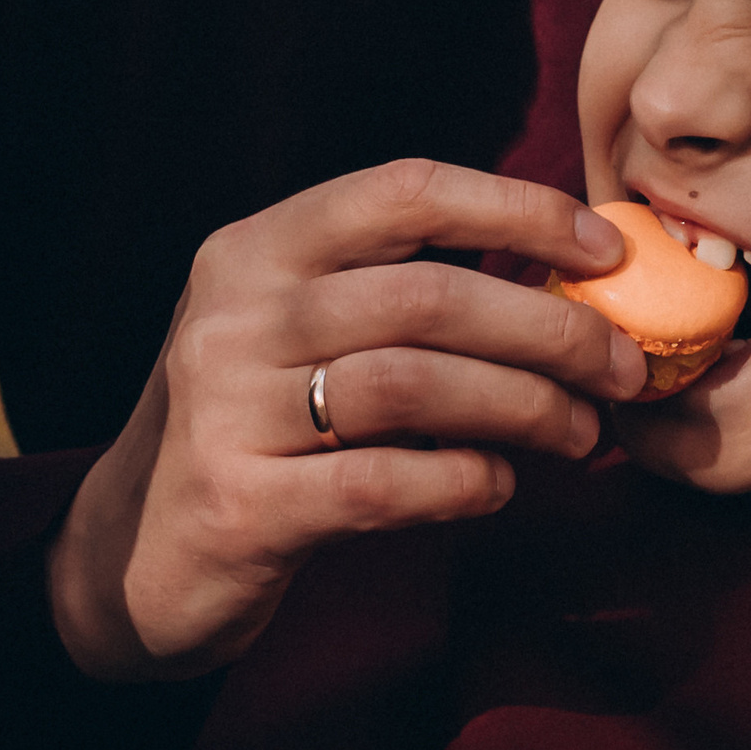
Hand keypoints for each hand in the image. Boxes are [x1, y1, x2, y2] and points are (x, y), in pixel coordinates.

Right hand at [47, 159, 646, 677]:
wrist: (127, 558)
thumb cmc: (255, 430)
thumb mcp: (298, 335)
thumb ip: (399, 295)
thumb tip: (570, 283)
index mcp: (254, 250)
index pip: (403, 191)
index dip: (517, 208)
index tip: (606, 251)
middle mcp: (233, 315)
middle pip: (429, 296)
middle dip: (551, 330)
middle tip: (623, 368)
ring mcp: (225, 408)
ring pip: (415, 385)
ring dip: (525, 409)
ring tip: (580, 434)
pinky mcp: (239, 503)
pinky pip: (385, 481)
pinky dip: (464, 481)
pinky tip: (497, 486)